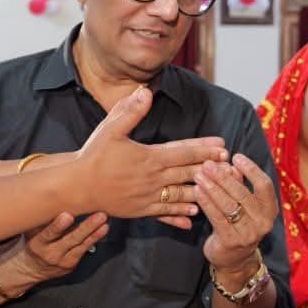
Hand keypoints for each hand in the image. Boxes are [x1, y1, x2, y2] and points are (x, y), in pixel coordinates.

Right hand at [17, 212, 108, 284]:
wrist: (32, 268)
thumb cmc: (33, 242)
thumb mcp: (30, 231)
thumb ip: (41, 218)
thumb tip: (52, 196)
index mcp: (37, 243)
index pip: (48, 233)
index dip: (58, 225)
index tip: (67, 216)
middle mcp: (51, 253)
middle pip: (71, 239)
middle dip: (86, 227)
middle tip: (98, 216)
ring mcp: (63, 259)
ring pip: (81, 243)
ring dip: (95, 231)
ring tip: (104, 220)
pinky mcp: (72, 263)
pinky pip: (85, 248)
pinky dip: (95, 237)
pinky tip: (103, 228)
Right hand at [76, 87, 227, 227]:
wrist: (76, 187)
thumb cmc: (93, 156)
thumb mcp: (109, 129)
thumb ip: (129, 111)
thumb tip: (144, 92)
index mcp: (149, 157)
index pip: (183, 152)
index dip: (204, 149)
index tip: (222, 147)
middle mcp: (152, 178)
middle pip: (188, 173)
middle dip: (211, 169)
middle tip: (230, 168)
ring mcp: (147, 196)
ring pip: (181, 195)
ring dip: (201, 192)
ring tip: (219, 190)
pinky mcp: (140, 210)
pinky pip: (165, 212)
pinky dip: (180, 214)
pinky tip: (192, 216)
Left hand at [194, 153, 277, 271]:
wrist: (234, 260)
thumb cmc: (239, 225)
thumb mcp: (244, 206)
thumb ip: (240, 186)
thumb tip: (231, 165)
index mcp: (270, 210)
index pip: (264, 185)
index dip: (251, 169)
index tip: (236, 156)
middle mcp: (263, 222)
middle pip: (242, 193)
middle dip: (223, 177)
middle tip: (208, 164)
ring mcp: (248, 233)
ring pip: (228, 205)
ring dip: (211, 188)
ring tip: (199, 175)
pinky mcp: (231, 241)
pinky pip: (216, 217)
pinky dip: (206, 202)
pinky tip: (197, 191)